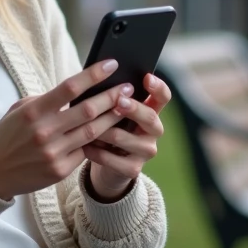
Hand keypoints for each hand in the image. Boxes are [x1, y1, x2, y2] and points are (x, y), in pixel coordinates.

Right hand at [0, 60, 131, 200]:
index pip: (70, 87)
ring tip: (127, 106)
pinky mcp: (59, 170)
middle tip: (129, 87)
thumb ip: (47, 100)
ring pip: (93, 132)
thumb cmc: (7, 135)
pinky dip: (99, 141)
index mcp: (34, 111)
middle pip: (88, 110)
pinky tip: (111, 131)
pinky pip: (85, 152)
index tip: (112, 64)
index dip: (93, 75)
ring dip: (113, 118)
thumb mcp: (20, 110)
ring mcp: (53, 153)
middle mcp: (45, 131)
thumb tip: (78, 89)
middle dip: (113, 96)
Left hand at [84, 73, 171, 201]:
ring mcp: (146, 151)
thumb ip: (113, 98)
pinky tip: (85, 147)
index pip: (163, 97)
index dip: (158, 87)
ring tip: (86, 126)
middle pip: (151, 117)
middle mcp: (153, 131)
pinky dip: (97, 152)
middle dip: (134, 109)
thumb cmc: (108, 127)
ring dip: (104, 132)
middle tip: (119, 101)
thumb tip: (99, 79)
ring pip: (126, 139)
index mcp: (150, 111)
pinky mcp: (133, 169)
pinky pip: (114, 159)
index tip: (146, 77)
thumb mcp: (112, 111)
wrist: (106, 163)